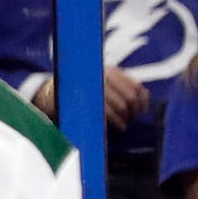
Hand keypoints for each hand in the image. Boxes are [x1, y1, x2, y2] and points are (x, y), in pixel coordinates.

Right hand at [32, 69, 150, 129]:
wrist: (52, 94)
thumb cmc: (82, 93)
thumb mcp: (104, 85)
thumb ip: (123, 87)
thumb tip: (145, 96)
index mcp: (110, 71)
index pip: (135, 85)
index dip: (142, 101)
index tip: (141, 111)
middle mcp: (103, 76)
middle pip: (130, 96)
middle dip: (134, 111)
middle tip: (132, 120)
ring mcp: (94, 87)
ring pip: (121, 105)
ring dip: (126, 118)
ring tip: (124, 125)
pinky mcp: (87, 99)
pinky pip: (108, 112)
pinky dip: (117, 121)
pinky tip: (119, 127)